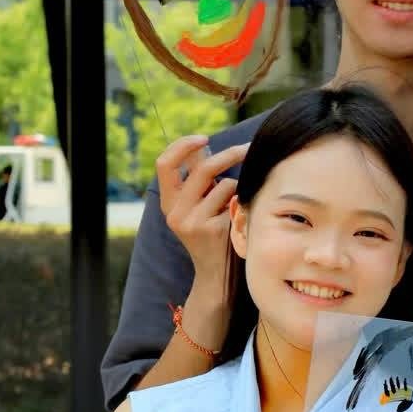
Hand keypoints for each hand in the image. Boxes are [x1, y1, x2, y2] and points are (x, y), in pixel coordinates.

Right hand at [156, 135, 248, 285]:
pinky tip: (238, 220)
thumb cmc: (212, 231)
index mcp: (168, 202)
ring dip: (236, 189)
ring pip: (224, 184)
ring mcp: (192, 222)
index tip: (204, 138)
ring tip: (234, 205)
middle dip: (229, 154)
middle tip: (248, 148)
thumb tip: (203, 144)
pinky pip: (235, 200)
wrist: (215, 273)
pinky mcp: (212, 230)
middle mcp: (175, 212)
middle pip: (202, 169)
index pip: (164, 164)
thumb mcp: (197, 204)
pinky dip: (242, 203)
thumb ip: (197, 178)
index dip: (182, 145)